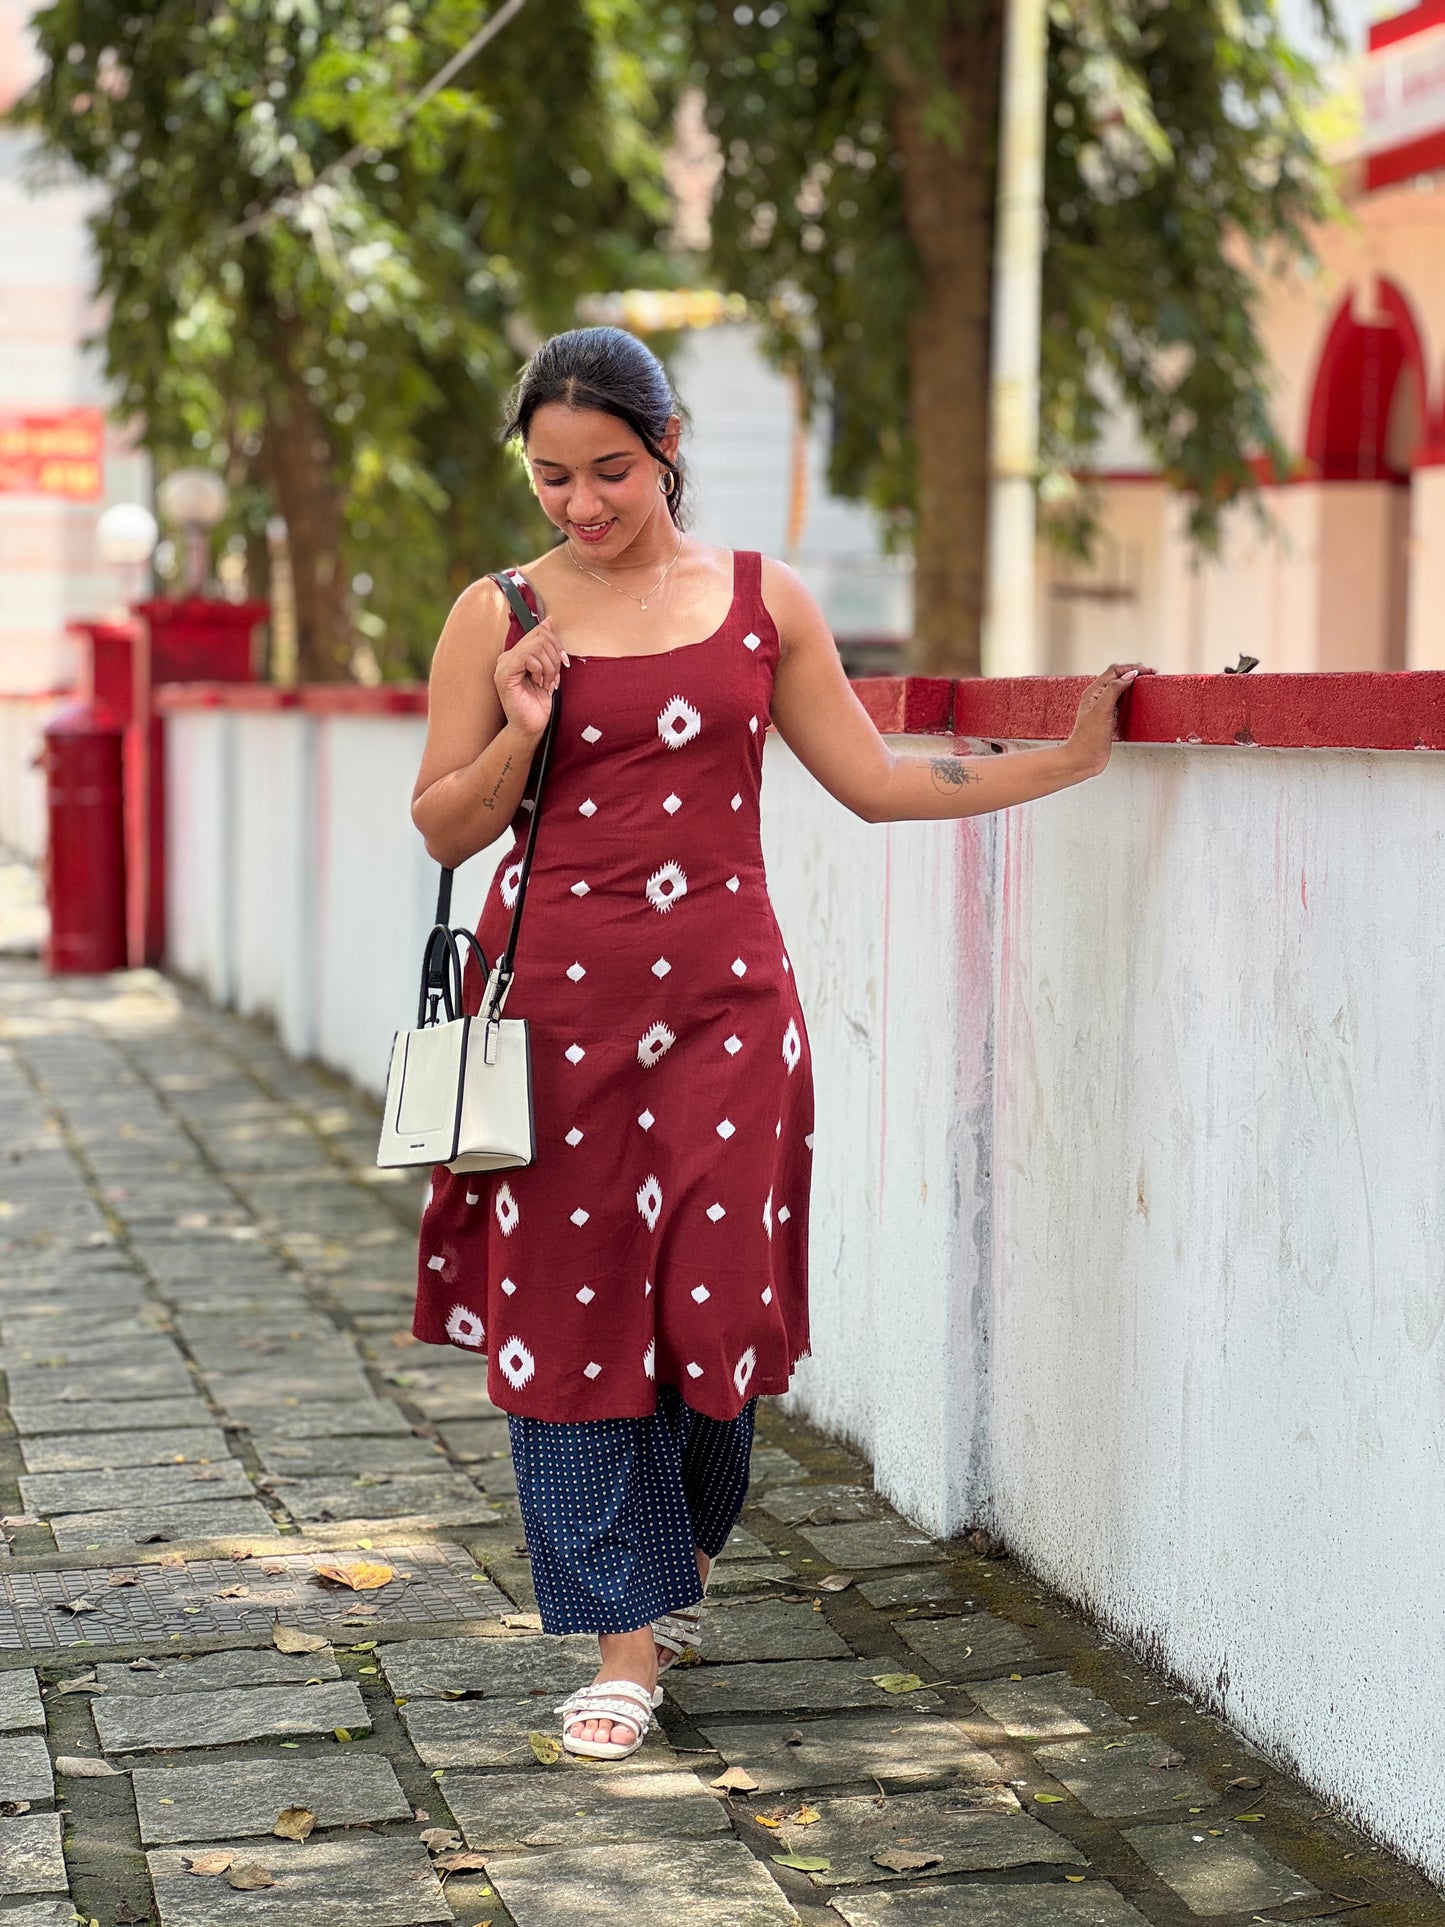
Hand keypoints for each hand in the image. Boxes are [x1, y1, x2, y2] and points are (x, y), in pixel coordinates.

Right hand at [494, 614, 568, 739]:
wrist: (531, 727)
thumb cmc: (540, 703)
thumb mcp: (550, 671)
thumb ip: (548, 649)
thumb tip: (549, 621)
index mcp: (518, 654)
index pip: (540, 631)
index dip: (557, 644)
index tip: (564, 663)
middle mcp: (508, 656)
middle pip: (540, 636)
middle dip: (555, 656)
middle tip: (555, 677)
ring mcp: (504, 664)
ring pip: (537, 646)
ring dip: (550, 667)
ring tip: (547, 683)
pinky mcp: (504, 673)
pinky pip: (528, 657)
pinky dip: (540, 670)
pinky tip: (539, 684)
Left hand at [1066, 661, 1150, 777]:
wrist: (1084, 759)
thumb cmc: (1088, 738)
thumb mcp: (1102, 709)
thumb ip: (1114, 690)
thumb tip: (1129, 675)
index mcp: (1093, 692)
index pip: (1114, 671)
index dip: (1131, 668)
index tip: (1147, 671)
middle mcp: (1098, 699)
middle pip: (1118, 678)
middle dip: (1134, 673)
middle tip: (1151, 674)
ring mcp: (1104, 709)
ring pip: (1121, 691)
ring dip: (1134, 686)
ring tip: (1147, 684)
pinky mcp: (1110, 720)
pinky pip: (1123, 704)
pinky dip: (1132, 700)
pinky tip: (1140, 702)